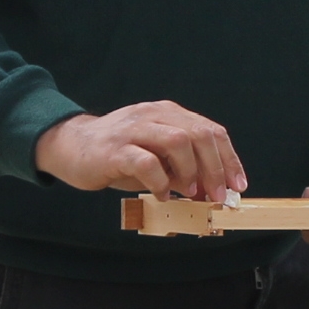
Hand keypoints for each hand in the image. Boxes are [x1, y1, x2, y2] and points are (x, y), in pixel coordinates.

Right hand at [35, 101, 246, 200]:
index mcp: (168, 113)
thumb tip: (211, 189)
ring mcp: (134, 129)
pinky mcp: (115, 149)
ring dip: (191, 172)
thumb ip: (182, 168)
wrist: (70, 146)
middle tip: (218, 195)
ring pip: (177, 141)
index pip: (210, 130)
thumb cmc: (117, 155)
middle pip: (198, 134)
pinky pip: (147, 163)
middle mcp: (153, 115)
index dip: (229, 159)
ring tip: (190, 193)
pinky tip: (161, 194)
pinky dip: (161, 182)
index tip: (237, 185)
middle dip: (215, 168)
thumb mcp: (156, 158)